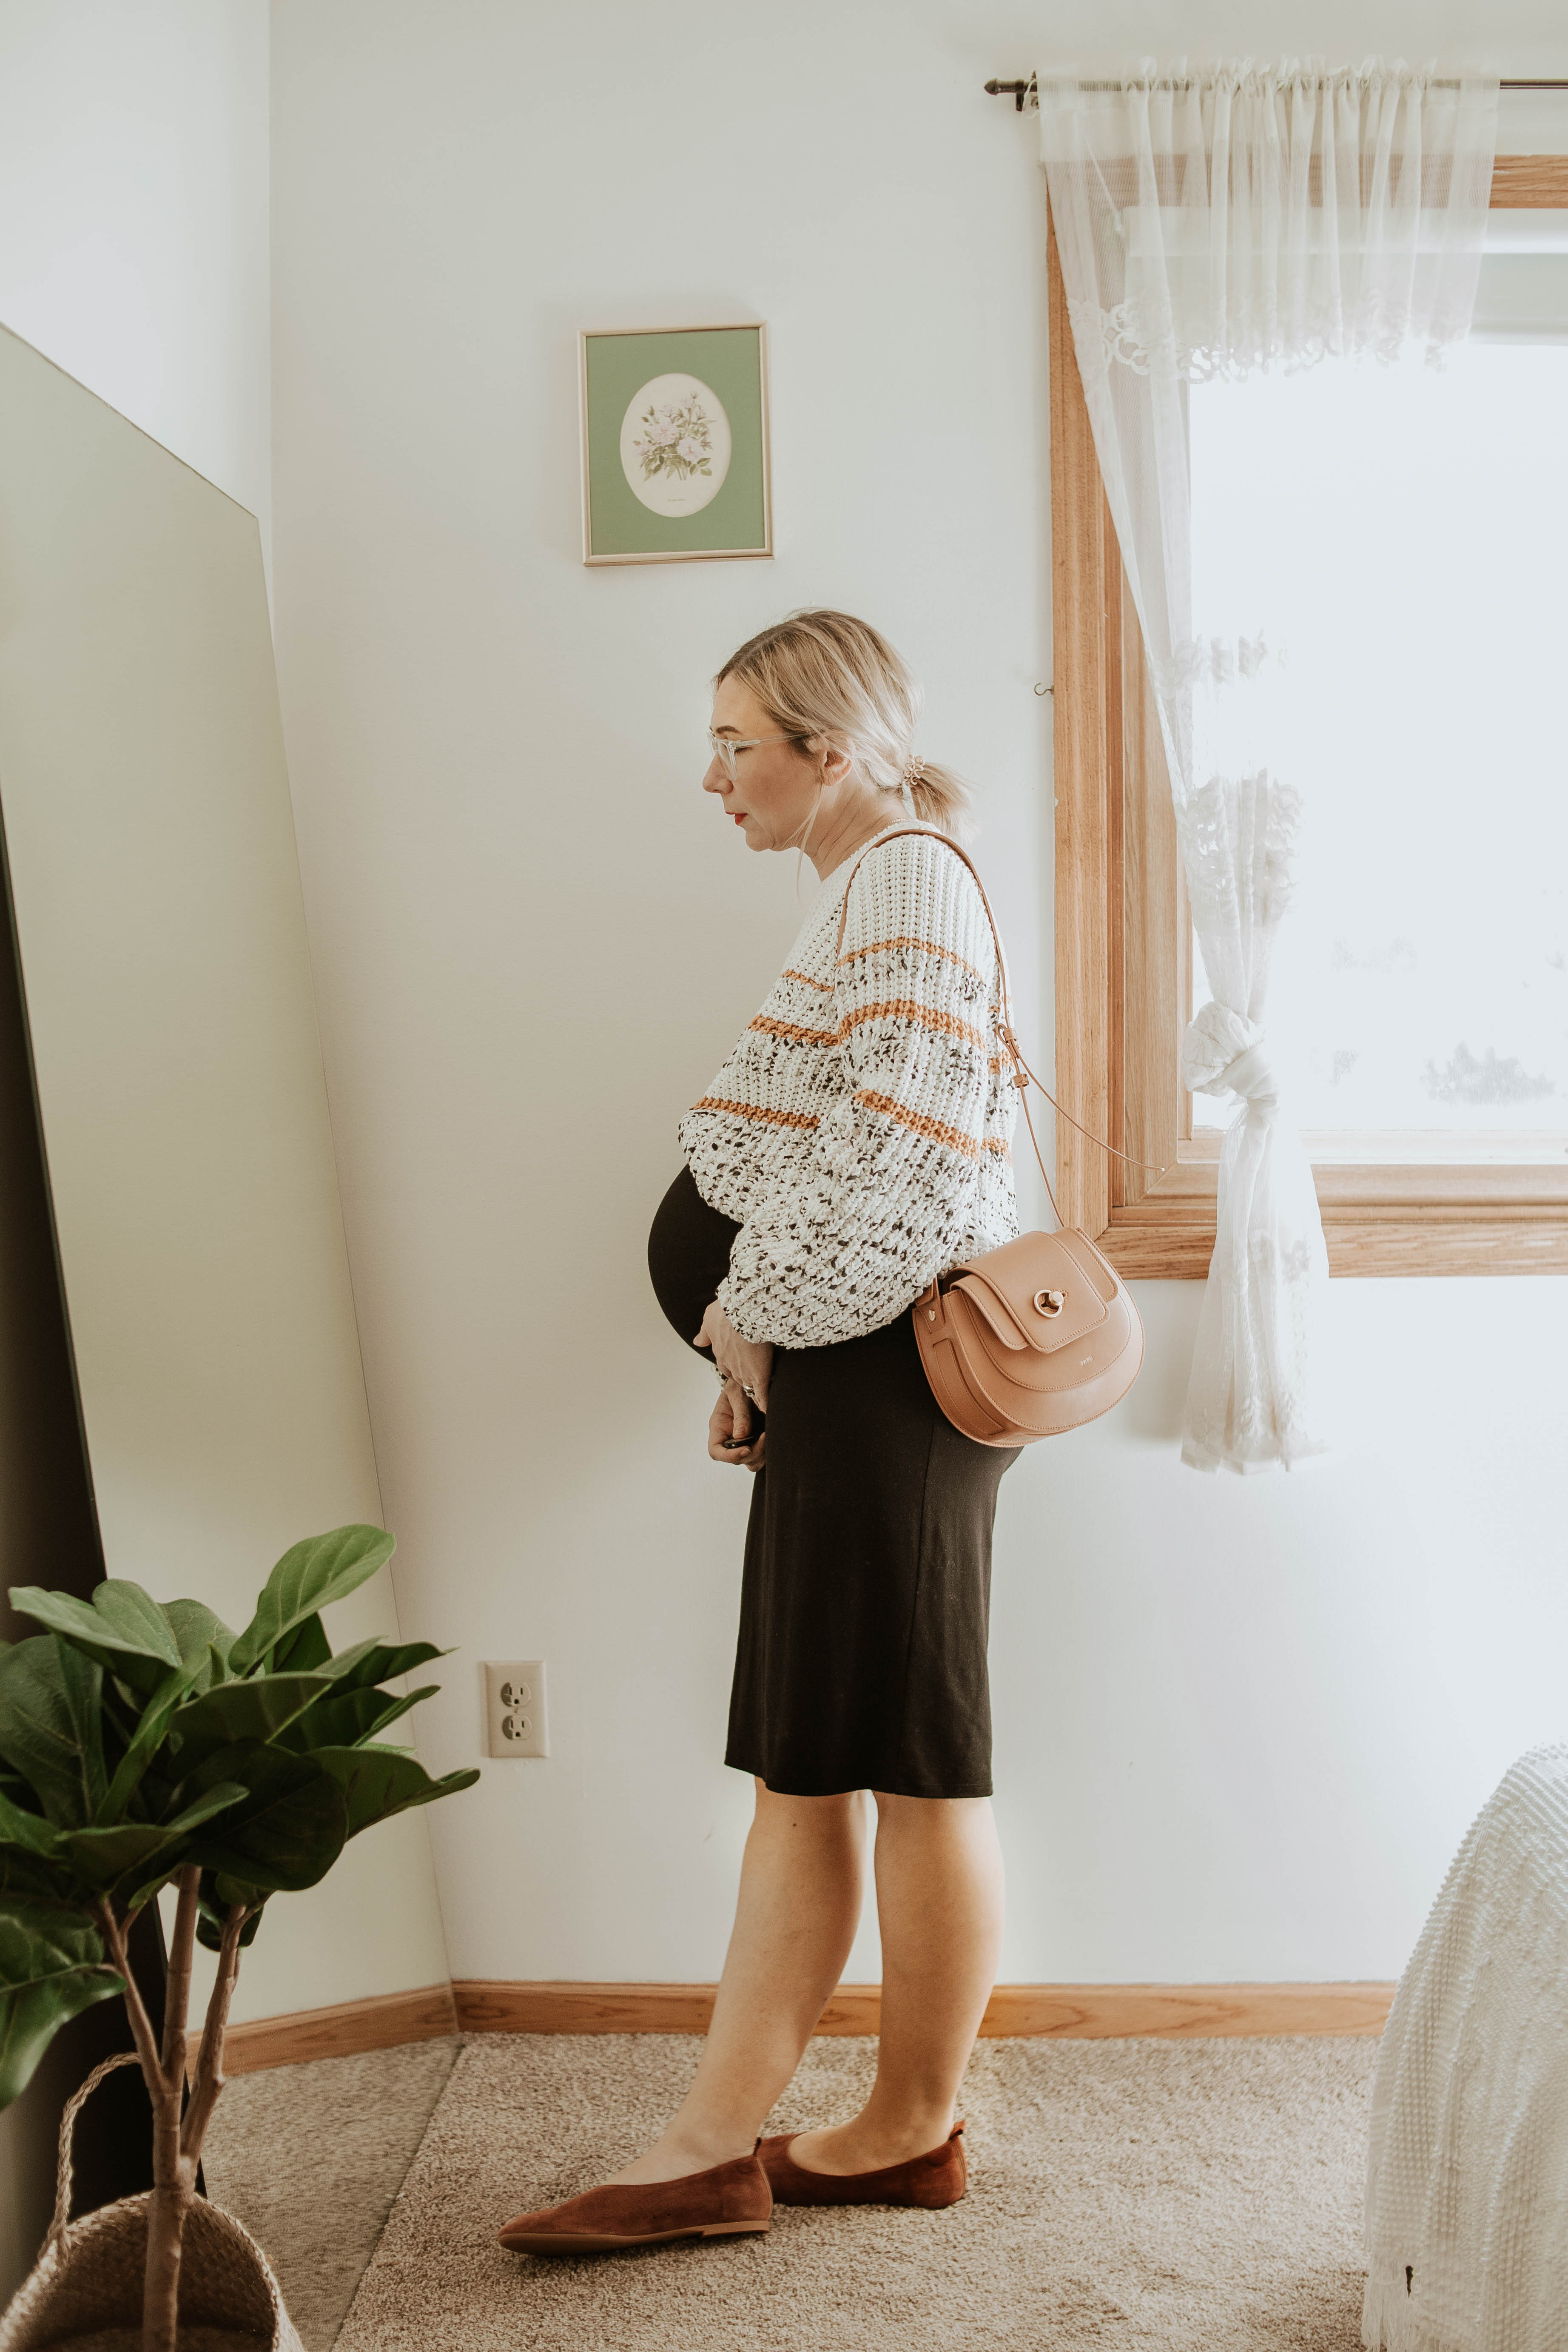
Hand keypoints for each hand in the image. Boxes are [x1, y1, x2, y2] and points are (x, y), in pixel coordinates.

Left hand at [693, 1301, 772, 1415]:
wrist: (742, 1312)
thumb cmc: (727, 1311)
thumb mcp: (709, 1318)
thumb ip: (705, 1332)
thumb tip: (697, 1340)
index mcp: (720, 1351)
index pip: (727, 1365)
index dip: (735, 1367)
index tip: (740, 1370)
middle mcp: (730, 1364)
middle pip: (737, 1378)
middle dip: (744, 1381)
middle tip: (753, 1386)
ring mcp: (744, 1371)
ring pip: (749, 1387)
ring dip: (754, 1394)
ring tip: (761, 1403)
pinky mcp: (758, 1375)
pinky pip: (762, 1394)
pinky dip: (764, 1403)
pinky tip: (767, 1411)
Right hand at [709, 1378, 764, 1471]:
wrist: (749, 1382)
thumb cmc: (739, 1386)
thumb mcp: (737, 1394)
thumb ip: (740, 1414)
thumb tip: (741, 1435)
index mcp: (718, 1427)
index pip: (716, 1451)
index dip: (729, 1456)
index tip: (746, 1449)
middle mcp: (728, 1439)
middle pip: (736, 1459)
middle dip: (752, 1452)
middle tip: (764, 1435)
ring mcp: (742, 1443)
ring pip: (750, 1461)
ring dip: (761, 1454)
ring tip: (769, 1435)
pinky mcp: (755, 1443)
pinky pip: (760, 1457)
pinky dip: (767, 1452)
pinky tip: (772, 1437)